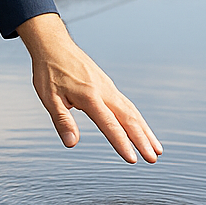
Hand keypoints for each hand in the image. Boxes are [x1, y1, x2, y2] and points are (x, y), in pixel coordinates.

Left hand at [16, 14, 161, 163]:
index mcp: (89, 96)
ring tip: (156, 149)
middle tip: (153, 159)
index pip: (109, 124)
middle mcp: (104, 91)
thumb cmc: (49, 71)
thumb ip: (62, 121)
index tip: (132, 159)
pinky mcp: (109, 86)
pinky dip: (138, 119)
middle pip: (128, 119)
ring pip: (132, 112)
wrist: (54, 46)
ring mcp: (109, 88)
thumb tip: (71, 143)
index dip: (121, 142)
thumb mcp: (49, 98)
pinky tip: (142, 129)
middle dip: (142, 140)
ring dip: (145, 131)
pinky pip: (128, 105)